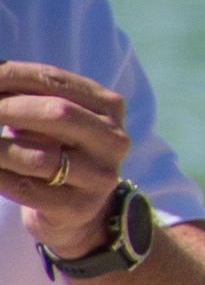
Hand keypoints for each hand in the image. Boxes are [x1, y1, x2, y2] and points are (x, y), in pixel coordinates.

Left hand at [0, 62, 128, 261]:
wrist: (78, 208)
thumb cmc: (56, 149)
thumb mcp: (51, 119)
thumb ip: (25, 96)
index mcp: (108, 106)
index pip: (54, 81)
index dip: (11, 76)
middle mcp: (113, 139)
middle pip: (57, 114)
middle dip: (7, 108)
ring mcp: (100, 176)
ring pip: (39, 157)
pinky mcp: (79, 207)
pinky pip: (27, 189)